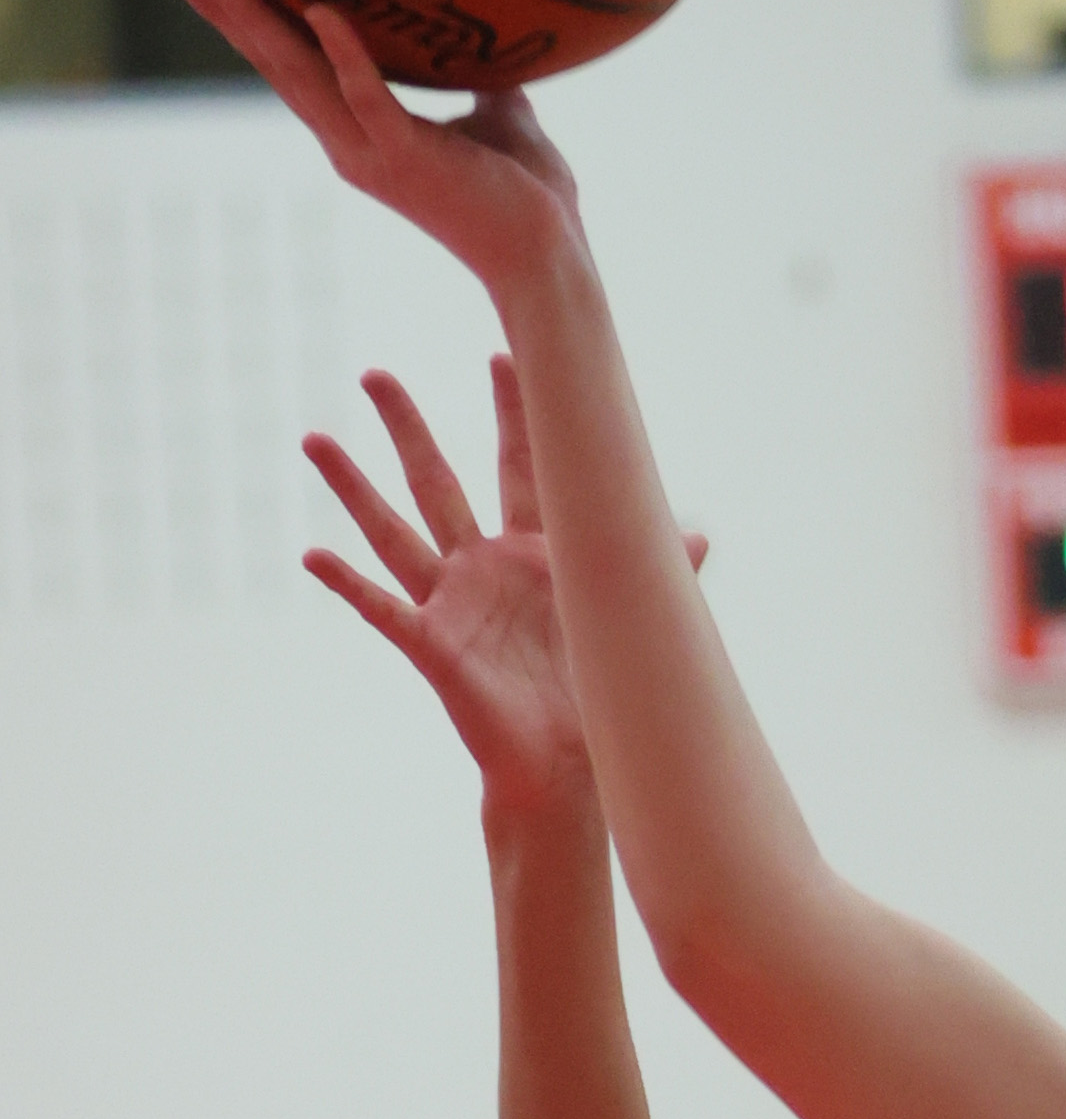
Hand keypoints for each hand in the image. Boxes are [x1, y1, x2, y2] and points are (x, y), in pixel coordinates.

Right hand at [164, 0, 582, 296]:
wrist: (551, 255)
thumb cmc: (528, 194)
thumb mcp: (501, 116)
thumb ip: (483, 79)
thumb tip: (495, 38)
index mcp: (368, 134)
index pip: (298, 70)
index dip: (255, 26)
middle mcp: (357, 146)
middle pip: (278, 70)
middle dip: (229, 19)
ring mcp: (378, 155)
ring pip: (302, 79)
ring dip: (258, 25)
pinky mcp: (409, 160)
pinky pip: (369, 98)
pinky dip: (345, 53)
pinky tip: (319, 7)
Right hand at [304, 357, 707, 825]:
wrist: (567, 765)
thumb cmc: (592, 693)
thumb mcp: (623, 622)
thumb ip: (654, 571)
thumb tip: (699, 534)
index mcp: (531, 553)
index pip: (520, 466)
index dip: (513, 414)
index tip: (503, 353)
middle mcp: (481, 567)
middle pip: (437, 481)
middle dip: (407, 428)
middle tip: (375, 373)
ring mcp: (449, 604)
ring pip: (392, 531)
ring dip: (353, 489)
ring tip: (315, 439)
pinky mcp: (432, 648)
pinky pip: (382, 610)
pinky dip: (348, 584)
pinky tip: (313, 556)